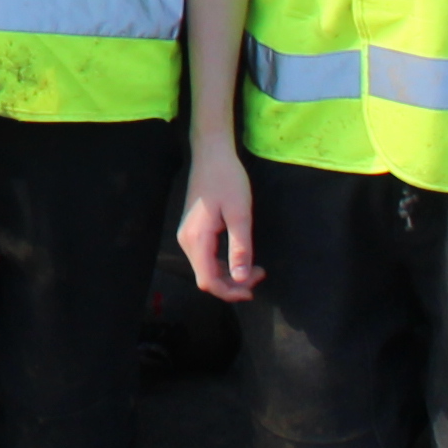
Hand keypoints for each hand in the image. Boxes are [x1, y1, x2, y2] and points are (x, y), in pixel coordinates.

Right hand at [178, 152, 260, 301]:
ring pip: (206, 269)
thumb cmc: (227, 180)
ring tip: (255, 268)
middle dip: (233, 284)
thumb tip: (241, 280)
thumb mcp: (240, 215)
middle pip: (206, 278)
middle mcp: (187, 241)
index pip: (208, 281)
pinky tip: (240, 258)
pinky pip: (206, 258)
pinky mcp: (193, 231)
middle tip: (260, 274)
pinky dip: (223, 264)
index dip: (230, 292)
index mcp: (197, 239)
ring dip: (230, 275)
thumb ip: (240, 249)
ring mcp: (188, 236)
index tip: (253, 288)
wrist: (211, 155)